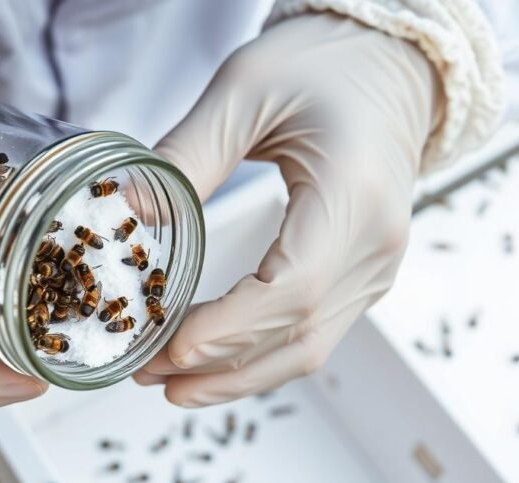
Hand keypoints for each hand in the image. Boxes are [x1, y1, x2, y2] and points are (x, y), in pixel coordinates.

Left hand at [139, 14, 441, 405]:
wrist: (390, 63)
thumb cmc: (324, 63)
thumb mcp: (245, 88)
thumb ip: (187, 154)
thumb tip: (128, 214)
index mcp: (353, 194)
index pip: (293, 288)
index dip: (229, 329)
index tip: (169, 347)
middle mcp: (377, 243)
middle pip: (298, 333)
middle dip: (217, 364)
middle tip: (146, 373)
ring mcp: (376, 265)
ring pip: (308, 347)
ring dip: (236, 375)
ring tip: (168, 384)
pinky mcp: (363, 273)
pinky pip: (313, 332)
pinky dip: (259, 356)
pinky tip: (212, 363)